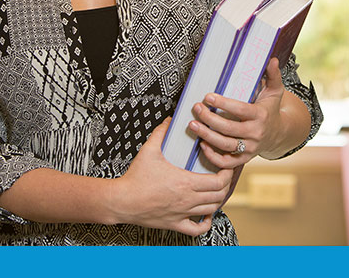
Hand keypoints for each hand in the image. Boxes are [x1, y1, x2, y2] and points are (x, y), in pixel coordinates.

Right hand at [115, 118, 233, 236]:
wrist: (121, 201)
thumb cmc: (135, 178)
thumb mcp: (148, 150)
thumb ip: (161, 133)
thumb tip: (169, 120)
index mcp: (185, 182)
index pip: (219, 181)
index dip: (227, 173)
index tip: (225, 165)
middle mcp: (187, 200)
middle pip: (219, 195)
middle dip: (226, 184)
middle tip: (223, 175)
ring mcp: (182, 213)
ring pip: (212, 210)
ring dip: (218, 199)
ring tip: (216, 190)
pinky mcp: (174, 224)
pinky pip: (197, 229)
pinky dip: (206, 222)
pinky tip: (205, 213)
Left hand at [189, 58, 286, 168]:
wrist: (278, 134)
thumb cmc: (271, 109)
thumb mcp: (275, 91)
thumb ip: (273, 75)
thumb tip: (272, 59)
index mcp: (261, 115)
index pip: (240, 110)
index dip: (223, 104)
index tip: (208, 96)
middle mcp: (256, 134)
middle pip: (229, 128)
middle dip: (209, 118)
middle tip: (196, 108)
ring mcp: (250, 148)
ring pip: (225, 145)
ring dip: (206, 136)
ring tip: (193, 124)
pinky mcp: (244, 159)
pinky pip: (227, 162)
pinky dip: (213, 157)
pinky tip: (202, 144)